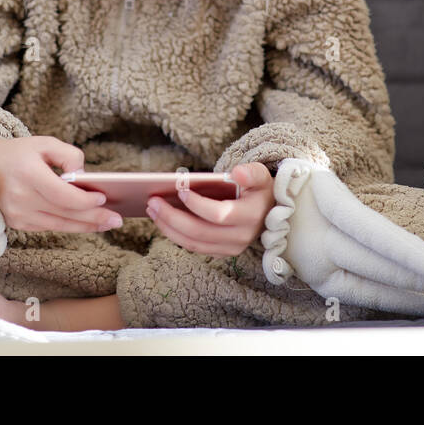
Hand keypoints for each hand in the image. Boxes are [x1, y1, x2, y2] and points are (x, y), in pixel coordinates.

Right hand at [0, 137, 122, 233]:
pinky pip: (49, 227)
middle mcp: (22, 198)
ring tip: (107, 224)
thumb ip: (68, 154)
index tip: (103, 198)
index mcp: (28, 174)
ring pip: (59, 224)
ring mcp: (18, 214)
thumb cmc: (16, 153)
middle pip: (65, 213)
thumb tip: (83, 176)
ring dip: (86, 226)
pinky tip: (86, 224)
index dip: (85, 200)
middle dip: (94, 218)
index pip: (62, 195)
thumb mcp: (43, 143)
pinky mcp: (17, 223)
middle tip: (117, 220)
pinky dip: (69, 226)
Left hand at [145, 163, 275, 256]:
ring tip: (152, 210)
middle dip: (172, 218)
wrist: (271, 211)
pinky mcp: (223, 252)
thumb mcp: (261, 175)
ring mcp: (231, 248)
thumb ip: (251, 172)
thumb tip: (237, 173)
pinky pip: (195, 247)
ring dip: (169, 228)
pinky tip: (163, 220)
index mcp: (250, 216)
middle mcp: (241, 236)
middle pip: (199, 232)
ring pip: (194, 243)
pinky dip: (176, 235)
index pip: (219, 214)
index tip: (180, 189)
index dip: (197, 204)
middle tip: (153, 202)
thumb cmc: (261, 189)